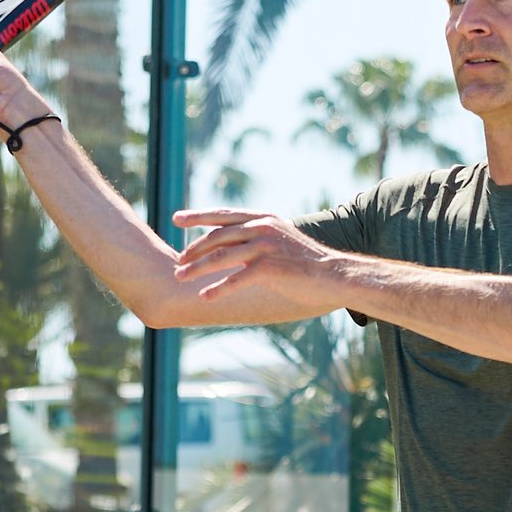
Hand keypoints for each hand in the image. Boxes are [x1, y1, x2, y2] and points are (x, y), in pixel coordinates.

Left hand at [173, 208, 346, 308]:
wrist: (334, 275)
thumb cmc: (307, 262)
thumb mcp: (281, 239)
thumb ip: (259, 236)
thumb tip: (237, 242)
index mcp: (264, 218)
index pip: (223, 215)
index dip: (198, 215)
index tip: (176, 218)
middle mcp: (262, 227)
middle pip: (217, 236)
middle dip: (194, 249)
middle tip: (178, 261)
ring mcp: (264, 247)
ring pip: (220, 256)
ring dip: (197, 268)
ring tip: (180, 277)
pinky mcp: (268, 268)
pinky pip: (235, 279)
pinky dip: (218, 288)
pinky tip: (205, 297)